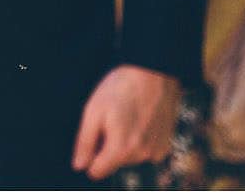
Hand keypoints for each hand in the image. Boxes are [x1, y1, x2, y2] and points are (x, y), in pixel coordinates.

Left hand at [73, 65, 180, 179]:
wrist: (154, 73)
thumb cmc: (120, 88)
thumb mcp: (93, 111)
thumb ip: (85, 142)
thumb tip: (79, 166)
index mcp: (120, 149)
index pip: (97, 172)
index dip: (90, 156)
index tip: (92, 139)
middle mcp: (141, 155)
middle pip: (114, 163)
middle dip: (108, 146)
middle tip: (112, 119)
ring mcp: (156, 151)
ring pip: (130, 157)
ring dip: (125, 143)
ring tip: (127, 116)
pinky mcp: (165, 145)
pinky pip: (145, 151)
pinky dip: (140, 141)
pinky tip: (140, 120)